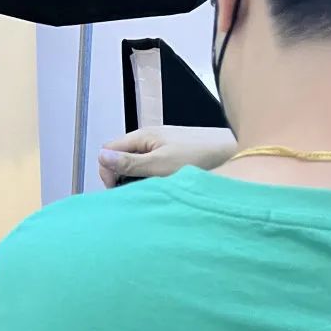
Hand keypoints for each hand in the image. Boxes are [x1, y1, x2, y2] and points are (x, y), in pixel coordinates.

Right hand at [98, 126, 237, 187]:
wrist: (231, 153)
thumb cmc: (197, 157)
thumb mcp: (158, 165)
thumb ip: (129, 163)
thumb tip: (100, 157)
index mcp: (142, 136)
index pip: (108, 150)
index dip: (107, 171)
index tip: (117, 190)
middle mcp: (149, 138)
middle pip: (120, 157)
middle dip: (120, 176)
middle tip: (133, 194)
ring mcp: (160, 146)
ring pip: (135, 163)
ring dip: (135, 179)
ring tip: (149, 191)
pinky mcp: (171, 155)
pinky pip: (150, 166)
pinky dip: (149, 178)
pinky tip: (161, 186)